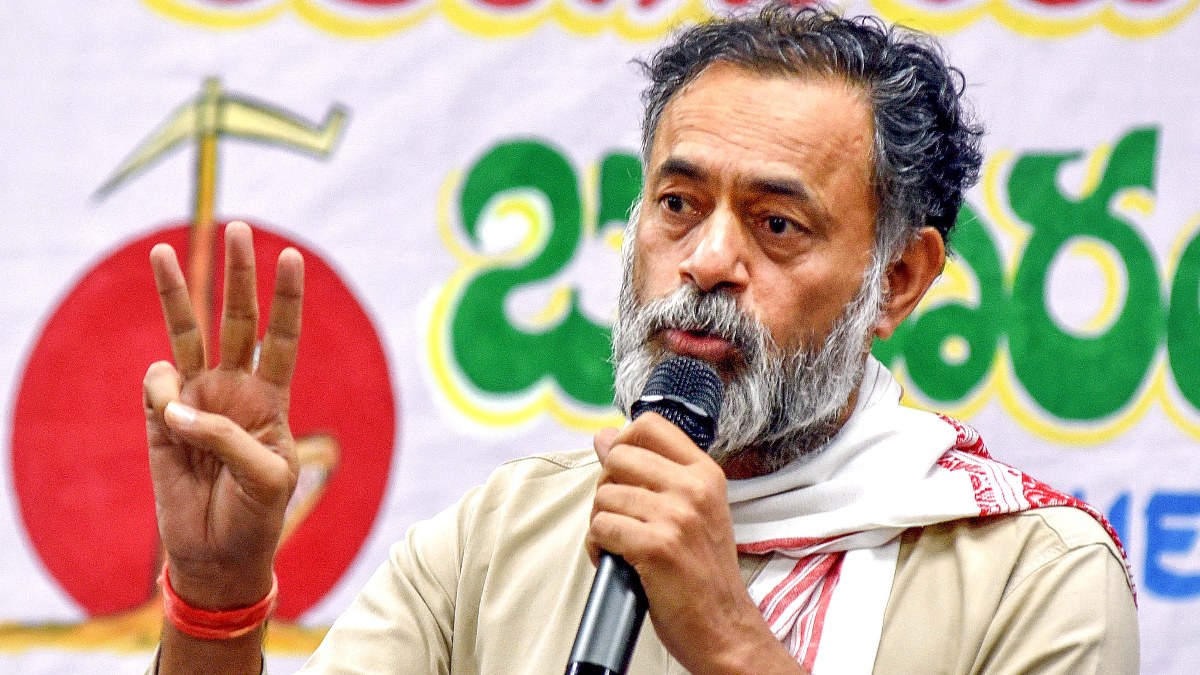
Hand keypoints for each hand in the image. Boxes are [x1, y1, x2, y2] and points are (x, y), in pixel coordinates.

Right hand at [144, 221, 302, 609]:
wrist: (217, 554)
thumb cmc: (256, 516)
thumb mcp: (267, 477)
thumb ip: (227, 435)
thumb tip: (175, 402)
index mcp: (272, 398)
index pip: (283, 338)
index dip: (287, 300)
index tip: (292, 257)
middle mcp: (234, 389)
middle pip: (238, 320)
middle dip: (237, 276)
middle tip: (238, 228)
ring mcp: (195, 399)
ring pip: (187, 335)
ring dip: (177, 294)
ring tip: (163, 251)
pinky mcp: (160, 419)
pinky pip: (156, 386)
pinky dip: (161, 393)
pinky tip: (169, 417)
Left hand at [586, 416, 806, 674]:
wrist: (724, 627)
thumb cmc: (704, 572)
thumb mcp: (694, 510)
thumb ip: (653, 471)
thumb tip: (604, 437)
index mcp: (705, 473)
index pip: (648, 425)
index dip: (623, 443)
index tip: (624, 472)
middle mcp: (693, 488)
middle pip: (618, 456)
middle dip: (608, 487)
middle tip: (622, 517)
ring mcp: (676, 516)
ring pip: (604, 495)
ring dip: (601, 522)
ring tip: (622, 544)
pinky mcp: (656, 546)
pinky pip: (601, 527)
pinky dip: (599, 548)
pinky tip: (618, 561)